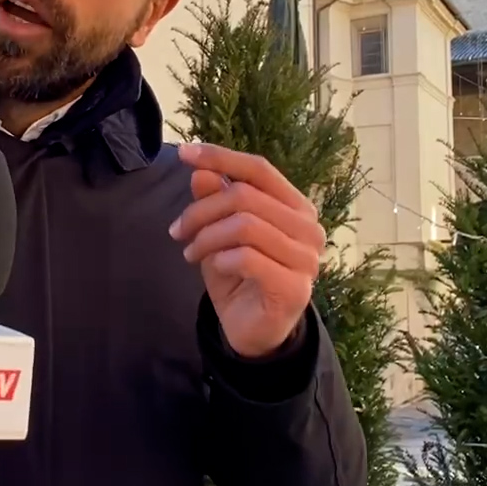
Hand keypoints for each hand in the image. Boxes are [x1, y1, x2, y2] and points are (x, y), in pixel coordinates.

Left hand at [168, 143, 325, 357]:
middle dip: (201, 211)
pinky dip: (221, 259)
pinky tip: (215, 268)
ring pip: (244, 226)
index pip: (260, 169)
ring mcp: (306, 259)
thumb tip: (200, 170)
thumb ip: (214, 200)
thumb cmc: (239, 275)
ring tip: (190, 252)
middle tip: (178, 231)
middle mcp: (308, 228)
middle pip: (245, 196)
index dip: (221, 157)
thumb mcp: (219, 232)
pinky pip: (248, 258)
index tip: (184, 153)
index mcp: (295, 206)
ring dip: (207, 237)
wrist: (253, 331)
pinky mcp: (293, 288)